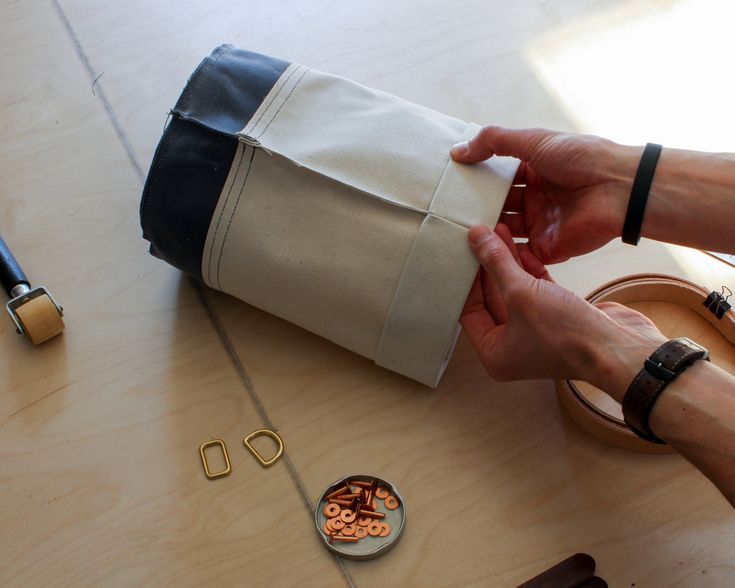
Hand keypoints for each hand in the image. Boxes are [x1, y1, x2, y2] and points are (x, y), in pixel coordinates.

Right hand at [451, 127, 640, 263]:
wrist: (617, 190)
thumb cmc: (581, 158)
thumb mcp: (533, 140)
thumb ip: (493, 142)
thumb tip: (456, 151)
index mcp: (535, 171)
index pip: (498, 177)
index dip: (476, 179)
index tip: (449, 183)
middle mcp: (536, 199)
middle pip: (498, 205)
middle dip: (475, 207)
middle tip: (447, 209)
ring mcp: (539, 225)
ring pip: (502, 230)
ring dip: (483, 228)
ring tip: (454, 228)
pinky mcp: (545, 249)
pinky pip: (516, 253)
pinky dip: (497, 251)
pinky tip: (475, 247)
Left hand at [461, 224, 666, 400]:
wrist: (618, 348)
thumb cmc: (565, 333)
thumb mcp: (521, 293)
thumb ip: (496, 263)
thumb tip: (475, 236)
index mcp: (494, 353)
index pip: (469, 310)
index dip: (466, 280)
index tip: (463, 251)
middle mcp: (512, 346)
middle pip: (491, 298)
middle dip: (487, 267)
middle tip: (480, 236)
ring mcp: (536, 332)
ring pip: (514, 292)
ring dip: (509, 263)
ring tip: (499, 231)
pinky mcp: (558, 317)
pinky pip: (536, 291)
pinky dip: (530, 270)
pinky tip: (522, 246)